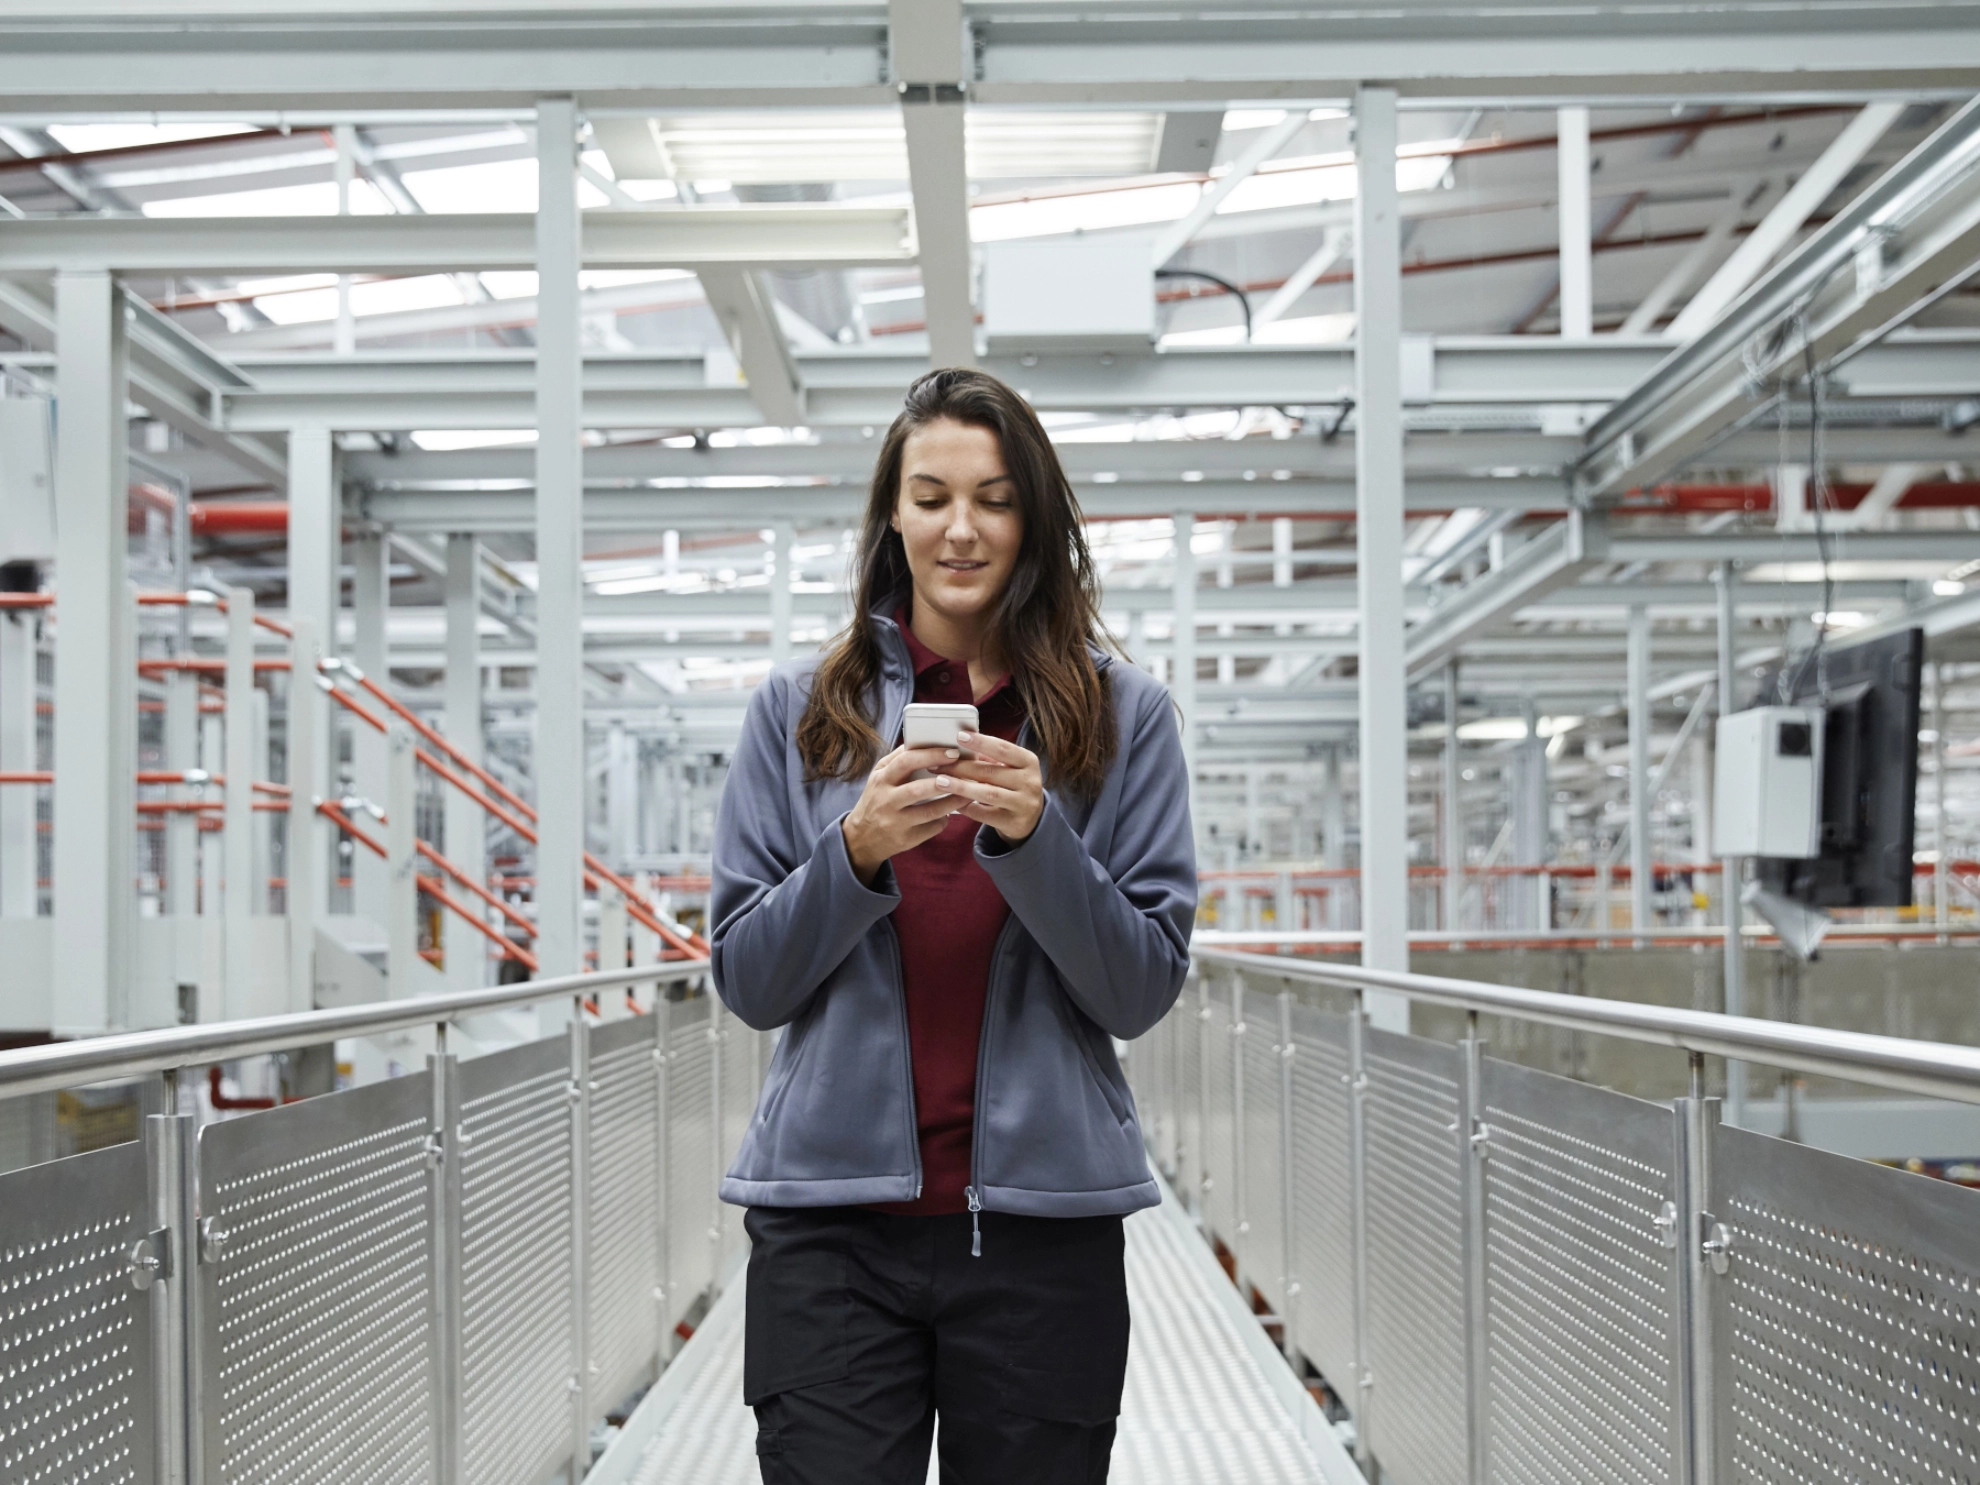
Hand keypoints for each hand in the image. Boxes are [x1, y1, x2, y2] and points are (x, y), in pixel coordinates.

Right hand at [841, 743, 967, 884]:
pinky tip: (951, 813)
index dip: (931, 756)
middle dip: (945, 781)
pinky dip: (944, 820)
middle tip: (965, 774)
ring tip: (967, 794)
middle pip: (917, 789)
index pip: (906, 762)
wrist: (862, 837)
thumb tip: (922, 742)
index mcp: (881, 779)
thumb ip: (897, 760)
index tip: (953, 753)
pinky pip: (931, 828)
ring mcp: (895, 822)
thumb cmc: (876, 800)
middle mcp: (886, 800)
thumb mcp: (878, 777)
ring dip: (952, 802)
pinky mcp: (905, 839)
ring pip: (929, 811)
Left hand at [940, 730, 1045, 844]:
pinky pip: (985, 815)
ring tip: (940, 781)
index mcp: (1029, 762)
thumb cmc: (1014, 786)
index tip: (959, 736)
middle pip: (990, 772)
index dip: (981, 742)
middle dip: (961, 767)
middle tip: (937, 763)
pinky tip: (951, 802)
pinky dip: (966, 807)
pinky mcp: (1013, 822)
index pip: (1003, 749)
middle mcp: (1029, 782)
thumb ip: (990, 758)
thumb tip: (959, 746)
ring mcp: (1023, 804)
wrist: (1032, 819)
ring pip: (987, 793)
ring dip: (961, 787)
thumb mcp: (1010, 768)